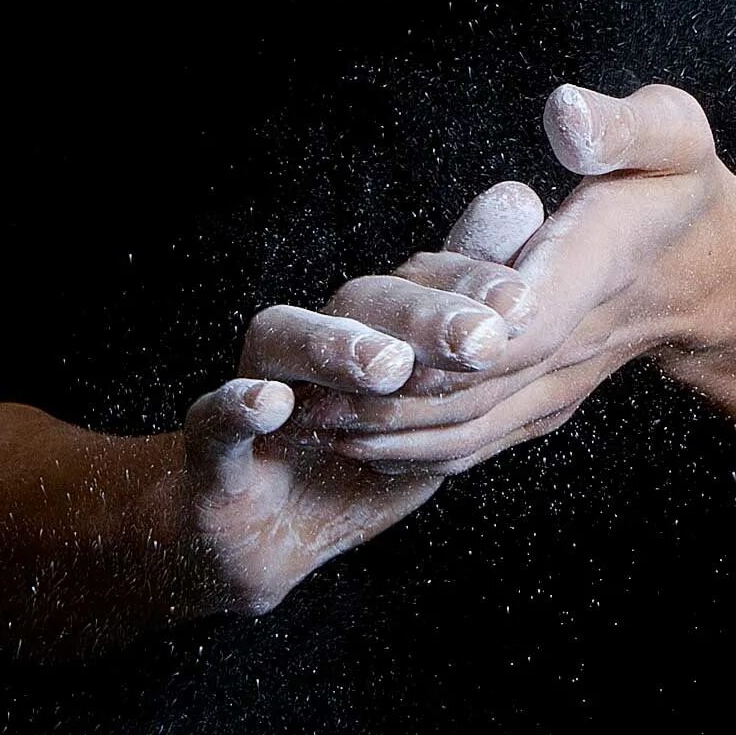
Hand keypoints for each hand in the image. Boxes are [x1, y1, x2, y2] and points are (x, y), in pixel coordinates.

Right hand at [195, 180, 550, 611]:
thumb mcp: (434, 399)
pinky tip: (271, 402)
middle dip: (426, 317)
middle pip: (365, 301)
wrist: (268, 534)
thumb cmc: (363, 454)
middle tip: (481, 338)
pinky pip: (214, 417)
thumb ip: (475, 316)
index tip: (523, 298)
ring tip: (387, 367)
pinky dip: (237, 406)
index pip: (425, 283)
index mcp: (376, 324)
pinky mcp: (212, 444)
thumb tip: (522, 200)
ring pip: (286, 337)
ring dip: (336, 347)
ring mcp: (261, 381)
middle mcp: (317, 337)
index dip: (471, 285)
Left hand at [293, 83, 735, 473]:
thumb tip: (564, 114)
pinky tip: (356, 444)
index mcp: (597, 271)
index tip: (392, 349)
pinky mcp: (543, 404)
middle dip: (393, 400)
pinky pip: (479, 440)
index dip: (459, 341)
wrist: (712, 270)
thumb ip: (621, 127)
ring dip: (391, 433)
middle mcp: (574, 342)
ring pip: (472, 428)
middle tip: (310, 397)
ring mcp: (559, 383)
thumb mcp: (672, 136)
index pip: (527, 321)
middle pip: (480, 390)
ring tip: (312, 425)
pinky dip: (417, 450)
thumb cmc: (680, 186)